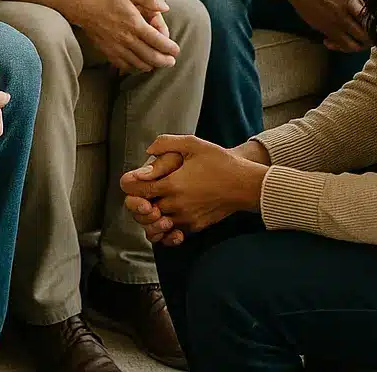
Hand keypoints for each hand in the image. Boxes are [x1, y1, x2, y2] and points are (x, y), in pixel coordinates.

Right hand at [74, 0, 178, 73]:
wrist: (85, 8)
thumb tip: (166, 8)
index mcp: (134, 24)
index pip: (157, 41)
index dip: (170, 48)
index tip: (176, 50)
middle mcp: (126, 38)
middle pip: (151, 56)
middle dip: (164, 61)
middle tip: (171, 61)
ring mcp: (117, 48)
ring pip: (139, 64)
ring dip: (152, 65)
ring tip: (160, 63)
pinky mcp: (109, 53)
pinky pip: (126, 66)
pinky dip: (136, 68)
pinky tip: (142, 64)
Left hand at [121, 135, 267, 238]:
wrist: (245, 184)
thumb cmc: (220, 162)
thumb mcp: (193, 144)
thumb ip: (166, 144)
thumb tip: (147, 151)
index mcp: (172, 184)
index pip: (138, 191)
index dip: (131, 185)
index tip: (135, 179)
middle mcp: (176, 205)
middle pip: (143, 211)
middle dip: (138, 202)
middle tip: (143, 192)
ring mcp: (186, 218)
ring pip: (156, 225)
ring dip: (151, 216)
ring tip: (153, 204)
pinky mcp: (195, 226)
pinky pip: (172, 233)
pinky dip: (165, 228)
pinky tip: (167, 216)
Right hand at [287, 0, 369, 52]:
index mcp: (351, 0)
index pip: (370, 17)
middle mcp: (344, 15)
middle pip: (365, 35)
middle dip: (374, 38)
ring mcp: (335, 25)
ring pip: (354, 45)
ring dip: (362, 46)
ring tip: (364, 41)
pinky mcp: (327, 31)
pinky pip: (340, 46)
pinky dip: (345, 48)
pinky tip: (345, 42)